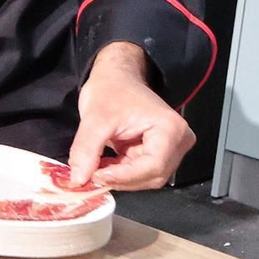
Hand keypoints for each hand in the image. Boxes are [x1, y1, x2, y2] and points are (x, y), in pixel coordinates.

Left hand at [66, 43, 195, 190]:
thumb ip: (87, 150)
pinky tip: (102, 165)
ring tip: (95, 168)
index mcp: (171, 129)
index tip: (95, 176)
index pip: (153, 165)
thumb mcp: (94, 118)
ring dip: (120, 178)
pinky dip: (120, 173)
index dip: (124, 176)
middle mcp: (178, 142)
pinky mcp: (157, 153)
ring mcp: (170, 149)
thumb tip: (79, 179)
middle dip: (121, 179)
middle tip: (91, 176)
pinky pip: (141, 173)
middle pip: (153, 175)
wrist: (116, 78)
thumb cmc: (111, 90)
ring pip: (146, 178)